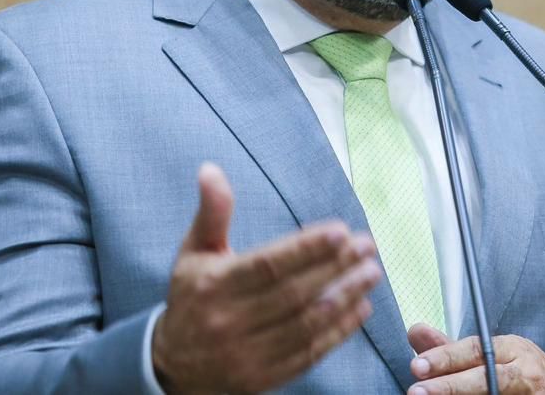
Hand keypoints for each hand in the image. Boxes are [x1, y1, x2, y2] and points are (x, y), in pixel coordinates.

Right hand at [151, 163, 381, 393]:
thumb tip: (211, 169)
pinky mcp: (263, 380)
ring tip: (371, 273)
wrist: (173, 365)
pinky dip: (338, 332)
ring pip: (305, 325)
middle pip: (293, 294)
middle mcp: (229, 322)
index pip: (268, 266)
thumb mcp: (194, 252)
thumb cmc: (193, 297)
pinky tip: (360, 308)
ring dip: (345, 298)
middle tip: (367, 246)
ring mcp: (247, 356)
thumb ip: (211, 212)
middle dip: (336, 268)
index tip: (341, 231)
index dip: (306, 249)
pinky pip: (308, 354)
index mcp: (214, 286)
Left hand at [407, 326, 544, 394]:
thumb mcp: (493, 354)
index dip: (446, 357)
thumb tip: (415, 332)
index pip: (476, 350)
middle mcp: (525, 372)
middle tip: (417, 391)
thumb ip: (452, 348)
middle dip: (450, 386)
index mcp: (513, 349)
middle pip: (486, 378)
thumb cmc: (520, 372)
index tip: (417, 366)